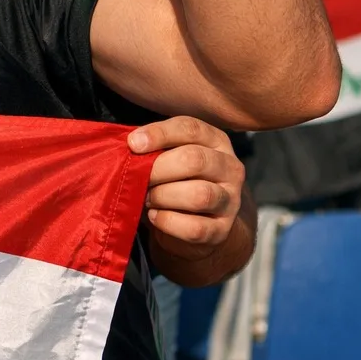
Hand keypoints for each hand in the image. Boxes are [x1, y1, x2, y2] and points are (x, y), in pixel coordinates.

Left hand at [130, 116, 247, 264]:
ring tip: (147, 198)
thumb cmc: (172, 181)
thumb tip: (130, 143)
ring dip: (163, 196)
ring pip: (199, 194)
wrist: (194, 224)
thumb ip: (152, 147)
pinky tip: (155, 216)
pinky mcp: (222, 230)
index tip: (133, 144)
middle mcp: (229, 168)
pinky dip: (167, 222)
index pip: (190, 129)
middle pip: (195, 160)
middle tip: (138, 178)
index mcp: (215, 141)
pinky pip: (195, 227)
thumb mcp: (166, 157)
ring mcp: (230, 200)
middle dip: (158, 169)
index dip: (159, 134)